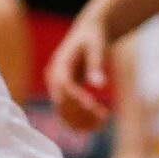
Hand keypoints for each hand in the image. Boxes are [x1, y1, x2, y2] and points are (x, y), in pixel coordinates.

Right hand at [47, 13, 113, 130]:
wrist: (87, 33)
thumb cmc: (93, 38)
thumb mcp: (97, 47)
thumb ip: (96, 64)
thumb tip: (100, 85)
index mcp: (59, 66)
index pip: (64, 87)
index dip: (78, 99)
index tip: (96, 107)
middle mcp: (53, 80)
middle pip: (62, 103)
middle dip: (81, 113)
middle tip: (105, 118)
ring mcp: (56, 89)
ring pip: (63, 113)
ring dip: (81, 122)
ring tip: (103, 123)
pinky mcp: (63, 95)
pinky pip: (68, 114)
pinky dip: (80, 121)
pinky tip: (97, 124)